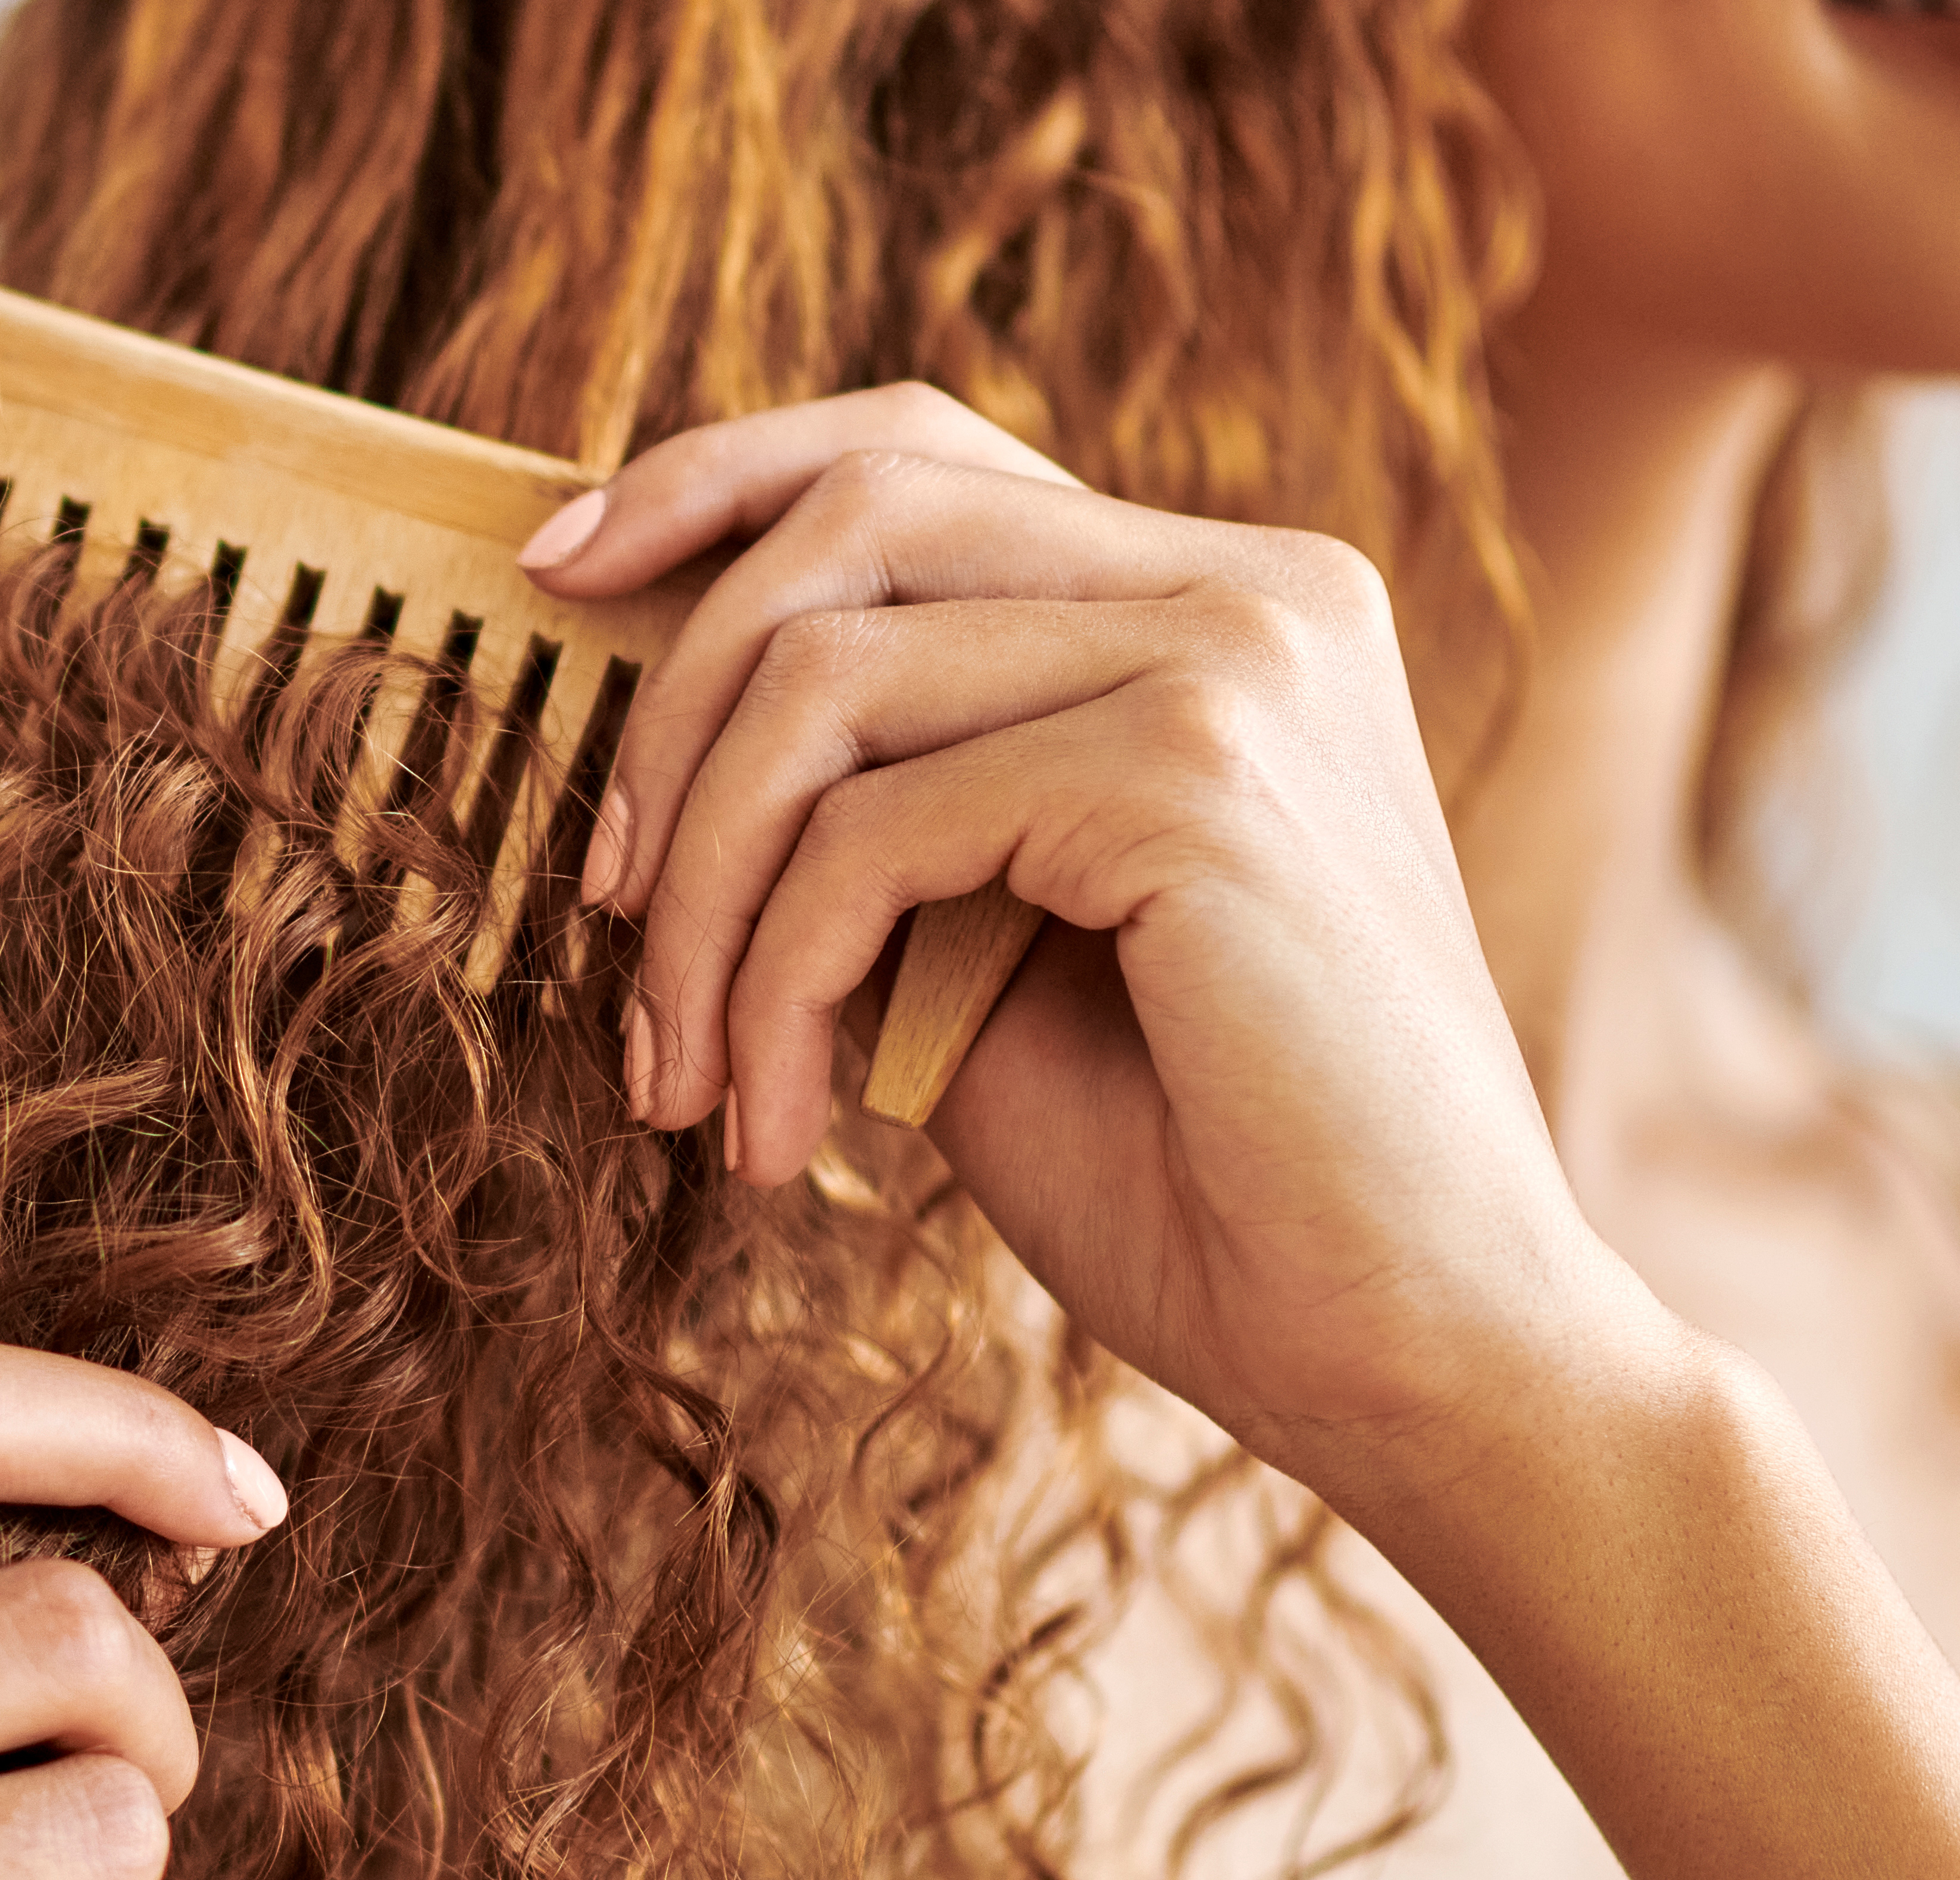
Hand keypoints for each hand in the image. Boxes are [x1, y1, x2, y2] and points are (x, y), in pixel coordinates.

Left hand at [521, 385, 1669, 1494]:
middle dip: (665, 717)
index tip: (554, 573)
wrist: (1405, 1347)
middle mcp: (1254, 588)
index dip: (714, 482)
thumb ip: (872, 815)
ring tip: (683, 1079)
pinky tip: (784, 1138)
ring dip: (701, 904)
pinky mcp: (1196, 777)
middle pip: (848, 522)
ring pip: (821, 685)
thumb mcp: (988, 955)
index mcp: (1225, 602)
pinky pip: (865, 840)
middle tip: (608, 919)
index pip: (918, 452)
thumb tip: (657, 748)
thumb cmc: (1202, 1176)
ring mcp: (1238, 663)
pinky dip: (774, 992)